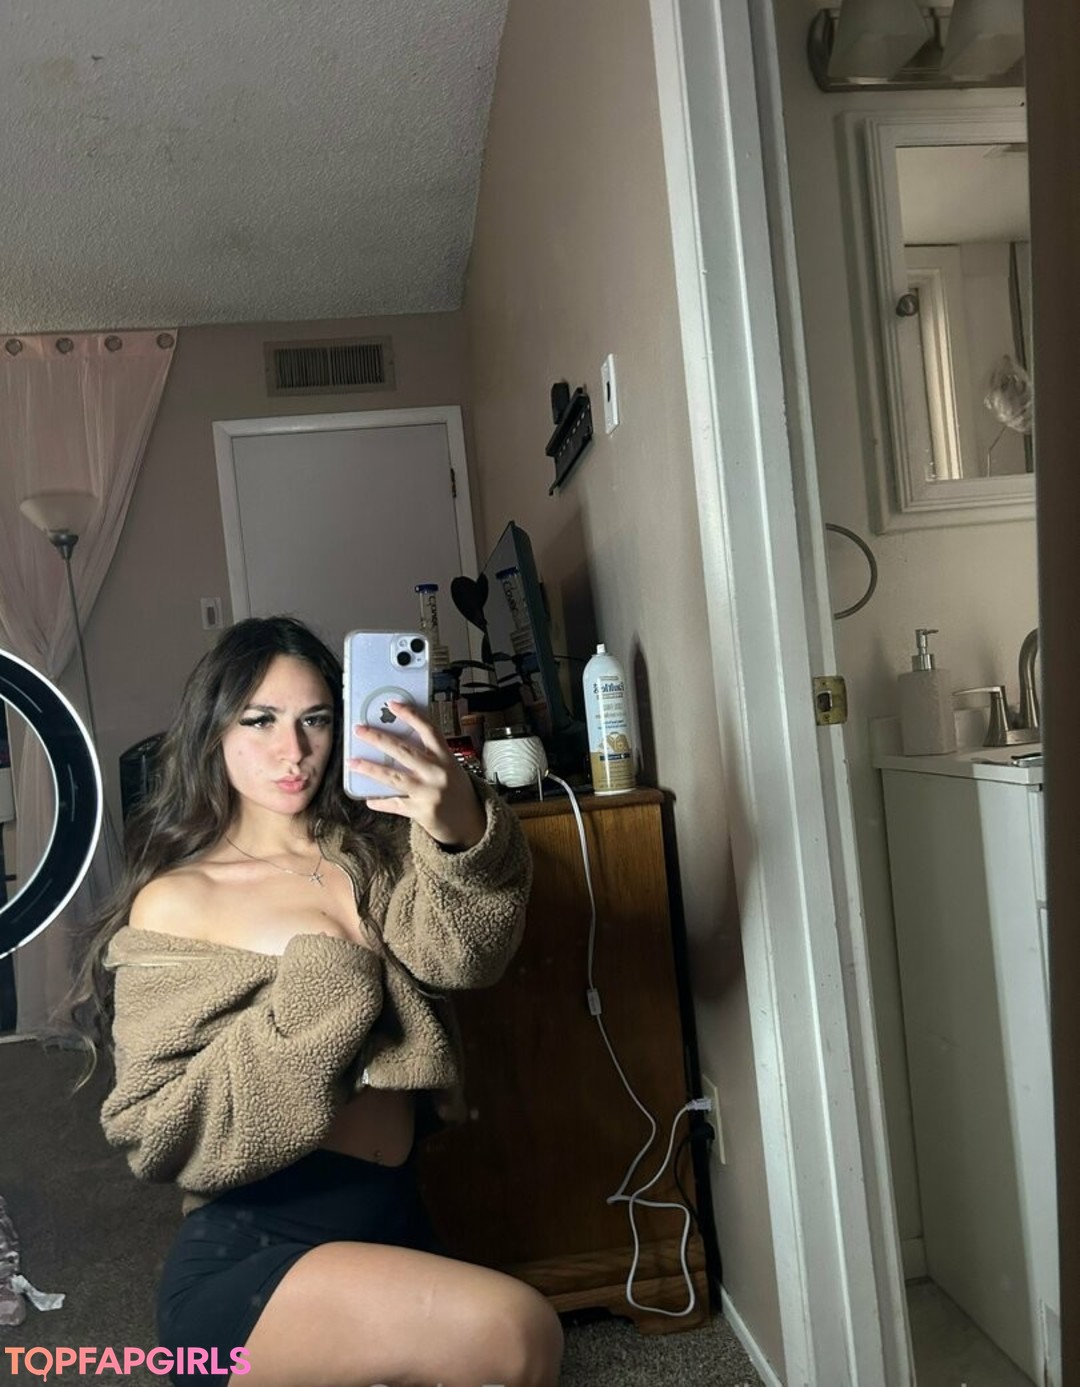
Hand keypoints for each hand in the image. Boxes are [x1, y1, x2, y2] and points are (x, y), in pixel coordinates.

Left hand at [348, 702, 485, 847]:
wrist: (470, 822)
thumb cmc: (456, 791)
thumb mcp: (450, 768)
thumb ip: (428, 756)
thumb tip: (393, 744)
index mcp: (446, 757)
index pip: (428, 730)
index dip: (410, 715)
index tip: (393, 705)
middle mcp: (438, 773)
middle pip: (404, 750)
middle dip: (378, 738)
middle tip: (360, 730)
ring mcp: (429, 793)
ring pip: (394, 777)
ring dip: (370, 768)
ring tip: (353, 762)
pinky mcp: (421, 811)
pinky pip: (395, 804)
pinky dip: (380, 802)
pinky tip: (368, 799)